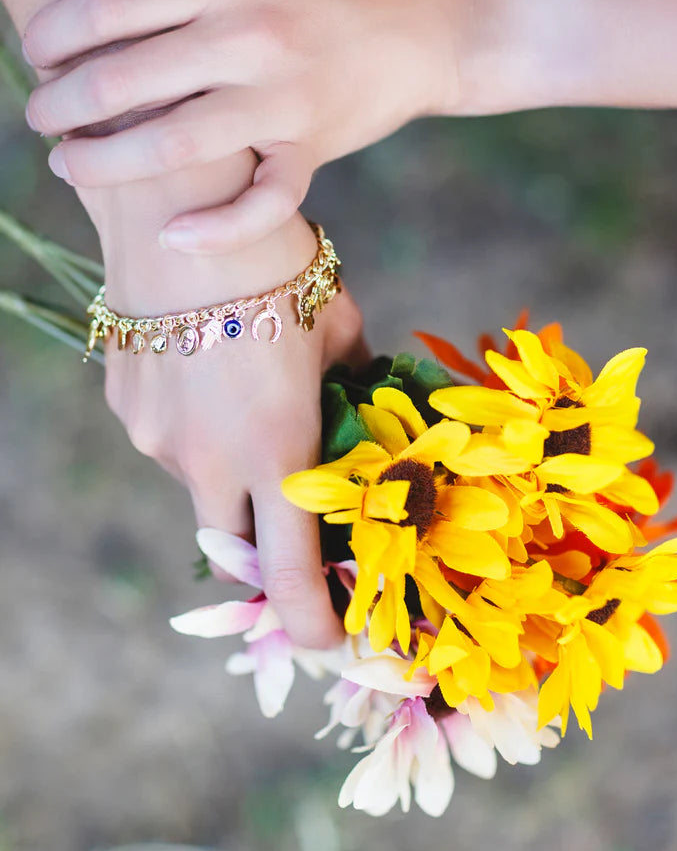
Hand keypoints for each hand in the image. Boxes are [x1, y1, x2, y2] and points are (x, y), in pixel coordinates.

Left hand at [22, 0, 471, 252]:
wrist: (445, 20)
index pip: (109, 7)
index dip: (54, 33)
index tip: (37, 52)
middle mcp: (251, 38)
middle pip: (124, 80)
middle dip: (60, 104)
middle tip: (40, 115)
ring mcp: (284, 102)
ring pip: (173, 146)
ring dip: (103, 163)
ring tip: (69, 165)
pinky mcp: (315, 151)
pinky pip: (264, 203)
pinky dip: (217, 229)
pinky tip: (172, 237)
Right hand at [102, 212, 368, 648]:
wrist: (184, 210)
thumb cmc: (281, 269)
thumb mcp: (342, 332)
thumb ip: (357, 392)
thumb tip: (374, 424)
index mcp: (276, 451)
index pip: (287, 577)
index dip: (309, 623)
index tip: (329, 640)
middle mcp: (207, 462)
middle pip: (236, 550)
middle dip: (266, 555)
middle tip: (292, 527)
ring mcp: (156, 440)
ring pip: (200, 489)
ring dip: (231, 474)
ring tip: (249, 405)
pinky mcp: (127, 411)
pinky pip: (169, 444)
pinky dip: (197, 433)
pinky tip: (211, 378)